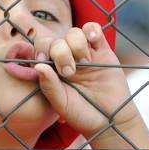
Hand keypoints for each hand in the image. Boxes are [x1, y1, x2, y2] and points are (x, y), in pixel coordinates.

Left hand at [34, 23, 139, 137]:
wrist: (111, 119)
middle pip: (56, 40)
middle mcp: (66, 59)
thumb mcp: (61, 103)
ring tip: (84, 63)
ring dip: (76, 45)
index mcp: (52, 70)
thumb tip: (38, 66)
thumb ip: (48, 85)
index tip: (44, 62)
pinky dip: (91, 30)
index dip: (42, 50)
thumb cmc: (82, 114)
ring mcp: (84, 54)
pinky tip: (93, 40)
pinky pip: (93, 30)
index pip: (41, 48)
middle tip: (69, 72)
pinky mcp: (102, 51)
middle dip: (60, 52)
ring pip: (73, 33)